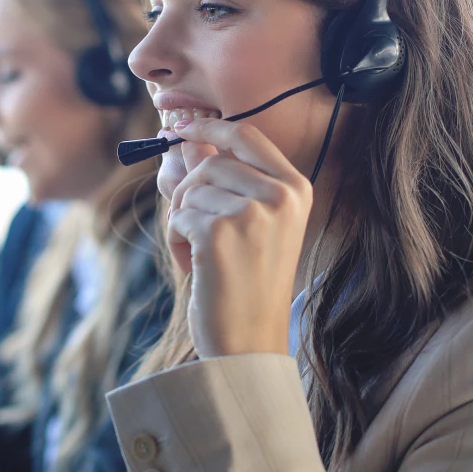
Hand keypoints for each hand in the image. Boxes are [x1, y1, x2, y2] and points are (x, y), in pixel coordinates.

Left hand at [168, 118, 312, 357]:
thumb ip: (222, 180)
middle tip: (194, 232)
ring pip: (191, 191)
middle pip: (211, 163)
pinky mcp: (221, 232)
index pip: (246, 137)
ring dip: (182, 223)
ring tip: (202, 257)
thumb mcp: (247, 225)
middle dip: (189, 194)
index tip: (181, 128)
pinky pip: (179, 217)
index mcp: (295, 189)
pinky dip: (177, 242)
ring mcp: (253, 213)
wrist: (249, 343)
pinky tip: (197, 268)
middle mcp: (281, 196)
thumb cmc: (247, 285)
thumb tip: (186, 140)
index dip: (209, 127)